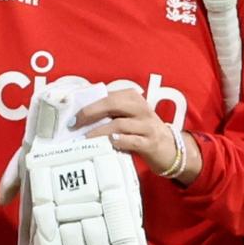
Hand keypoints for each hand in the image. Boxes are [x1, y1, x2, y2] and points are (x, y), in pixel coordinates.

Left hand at [77, 89, 200, 180]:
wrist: (171, 149)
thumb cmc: (142, 132)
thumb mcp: (129, 117)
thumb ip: (110, 113)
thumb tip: (80, 116)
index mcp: (134, 98)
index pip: (108, 95)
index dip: (88, 102)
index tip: (72, 113)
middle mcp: (141, 109)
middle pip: (113, 103)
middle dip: (91, 112)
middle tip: (74, 123)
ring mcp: (147, 126)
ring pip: (120, 123)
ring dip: (99, 131)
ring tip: (85, 138)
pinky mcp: (151, 143)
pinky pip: (132, 140)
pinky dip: (119, 141)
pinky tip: (109, 143)